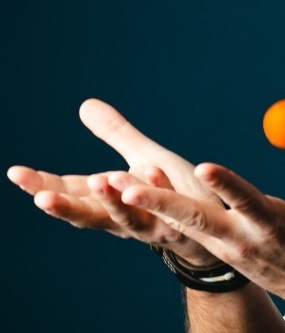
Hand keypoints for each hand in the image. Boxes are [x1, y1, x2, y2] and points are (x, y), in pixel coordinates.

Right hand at [8, 98, 218, 262]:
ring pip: (128, 220)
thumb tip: (85, 104)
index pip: (70, 192)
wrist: (217, 227)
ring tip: (101, 180)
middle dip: (66, 206)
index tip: (15, 173)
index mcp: (111, 200)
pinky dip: (159, 193)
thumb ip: (116, 135)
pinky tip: (153, 173)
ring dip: (113, 201)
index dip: (43, 185)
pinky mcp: (185, 227)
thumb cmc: (176, 192)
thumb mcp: (143, 157)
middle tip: (41, 198)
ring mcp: (154, 227)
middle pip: (89, 216)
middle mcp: (126, 218)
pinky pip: (171, 213)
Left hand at [118, 142, 284, 305]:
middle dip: (159, 202)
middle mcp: (240, 238)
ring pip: (174, 224)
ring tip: (105, 185)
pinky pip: (172, 228)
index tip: (203, 166)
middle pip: (195, 218)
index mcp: (272, 225)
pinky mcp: (209, 246)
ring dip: (140, 206)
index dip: (226, 185)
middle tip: (125, 185)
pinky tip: (116, 194)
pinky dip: (147, 212)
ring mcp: (220, 245)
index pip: (246, 202)